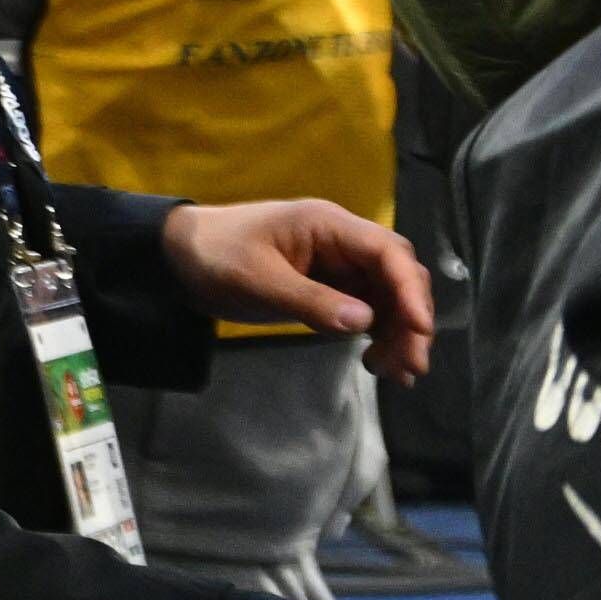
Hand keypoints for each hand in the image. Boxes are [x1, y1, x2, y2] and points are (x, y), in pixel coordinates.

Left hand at [162, 196, 436, 382]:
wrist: (179, 257)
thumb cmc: (215, 256)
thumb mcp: (258, 280)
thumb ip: (310, 301)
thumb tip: (365, 322)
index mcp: (327, 225)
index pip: (386, 252)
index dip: (410, 289)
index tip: (421, 329)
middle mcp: (341, 242)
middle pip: (396, 275)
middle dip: (411, 318)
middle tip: (412, 365)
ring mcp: (337, 265)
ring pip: (387, 296)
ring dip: (400, 332)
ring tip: (398, 374)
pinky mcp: (329, 287)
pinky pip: (367, 309)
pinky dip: (380, 335)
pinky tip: (380, 364)